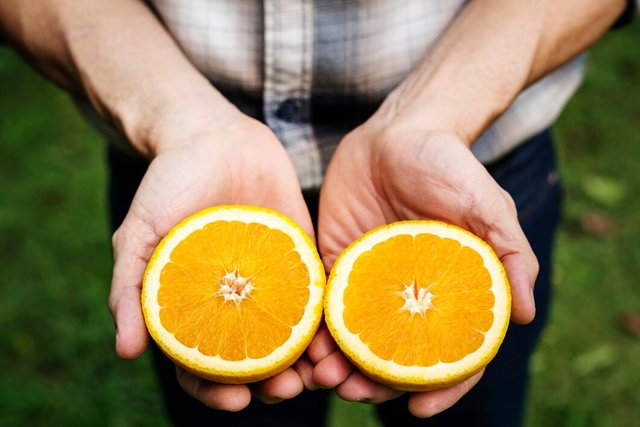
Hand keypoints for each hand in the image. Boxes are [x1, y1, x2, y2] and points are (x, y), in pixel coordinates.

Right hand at [108, 115, 314, 410]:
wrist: (213, 137)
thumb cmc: (168, 185)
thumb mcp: (140, 234)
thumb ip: (130, 288)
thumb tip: (125, 352)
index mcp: (195, 307)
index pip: (204, 364)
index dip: (217, 390)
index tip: (237, 401)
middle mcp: (235, 302)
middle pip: (255, 359)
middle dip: (270, 384)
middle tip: (286, 390)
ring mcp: (271, 281)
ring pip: (292, 336)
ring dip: (306, 361)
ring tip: (320, 371)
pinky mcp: (301, 256)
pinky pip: (318, 294)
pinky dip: (328, 318)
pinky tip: (340, 330)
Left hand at [314, 121, 537, 416]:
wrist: (398, 131)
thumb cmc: (449, 166)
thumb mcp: (488, 206)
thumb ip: (509, 255)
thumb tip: (524, 316)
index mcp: (449, 292)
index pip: (450, 353)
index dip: (440, 388)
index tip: (418, 411)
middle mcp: (408, 296)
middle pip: (394, 354)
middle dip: (375, 382)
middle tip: (355, 391)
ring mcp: (369, 281)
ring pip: (353, 337)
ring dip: (338, 363)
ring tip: (322, 376)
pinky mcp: (335, 260)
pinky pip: (321, 302)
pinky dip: (313, 327)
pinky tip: (301, 343)